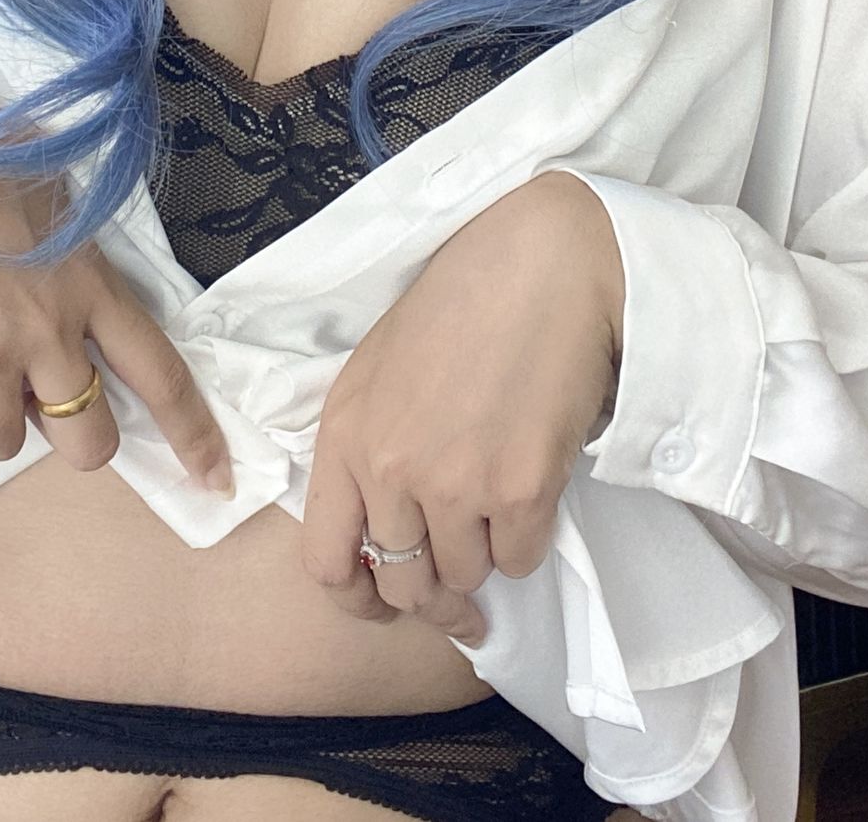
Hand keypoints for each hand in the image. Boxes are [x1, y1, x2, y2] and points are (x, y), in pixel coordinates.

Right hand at [0, 50, 235, 494]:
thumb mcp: (44, 178)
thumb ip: (73, 243)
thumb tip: (81, 282)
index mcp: (87, 279)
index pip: (161, 373)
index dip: (194, 435)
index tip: (216, 478)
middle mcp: (44, 330)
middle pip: (88, 439)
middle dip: (71, 433)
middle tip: (40, 398)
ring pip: (3, 442)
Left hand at [300, 171, 623, 644]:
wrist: (542, 265)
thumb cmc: (462, 303)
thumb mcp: (380, 368)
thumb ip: (368, 447)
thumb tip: (382, 528)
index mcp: (345, 435)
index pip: (325, 562)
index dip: (357, 598)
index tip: (385, 602)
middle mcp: (390, 469)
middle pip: (401, 585)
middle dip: (432, 597)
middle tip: (461, 597)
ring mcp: (455, 484)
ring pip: (464, 576)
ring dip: (482, 558)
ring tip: (498, 512)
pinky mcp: (520, 489)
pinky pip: (520, 559)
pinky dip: (527, 541)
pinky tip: (531, 496)